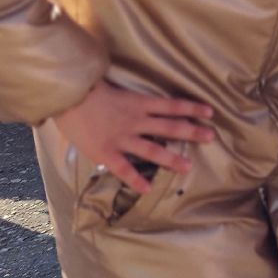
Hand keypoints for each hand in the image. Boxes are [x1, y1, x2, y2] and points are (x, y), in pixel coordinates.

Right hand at [51, 82, 213, 195]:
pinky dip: (136, 180)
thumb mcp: (116, 88)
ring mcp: (122, 138)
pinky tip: (147, 189)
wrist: (66, 97)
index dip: (192, 108)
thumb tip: (142, 98)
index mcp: (139, 103)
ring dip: (172, 159)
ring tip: (188, 166)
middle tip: (210, 137)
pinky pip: (124, 169)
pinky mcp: (106, 151)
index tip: (209, 112)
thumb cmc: (87, 89)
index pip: (172, 105)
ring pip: (153, 150)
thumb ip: (131, 98)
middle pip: (170, 127)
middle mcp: (135, 121)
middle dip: (192, 132)